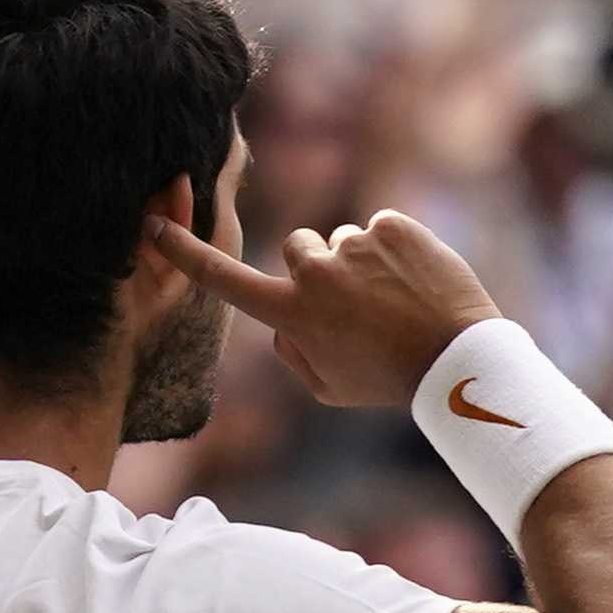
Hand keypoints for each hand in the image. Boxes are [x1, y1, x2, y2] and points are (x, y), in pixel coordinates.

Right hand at [151, 206, 502, 411]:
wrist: (458, 357)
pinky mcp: (393, 225)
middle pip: (297, 247)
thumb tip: (282, 321)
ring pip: (345, 241)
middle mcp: (315, 271)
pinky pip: (382, 228)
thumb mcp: (328, 387)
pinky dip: (397, 250)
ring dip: (363, 262)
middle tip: (357, 301)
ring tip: (397, 300)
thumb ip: (292, 351)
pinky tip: (417, 282)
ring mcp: (354, 244)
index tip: (154, 229)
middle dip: (318, 264)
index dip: (186, 255)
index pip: (225, 280)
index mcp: (291, 313)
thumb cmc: (388, 380)